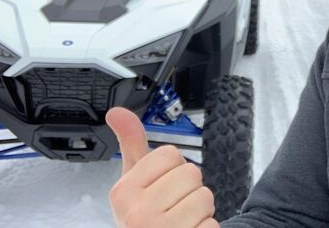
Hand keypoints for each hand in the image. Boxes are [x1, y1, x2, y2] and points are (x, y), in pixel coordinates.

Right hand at [106, 107, 218, 227]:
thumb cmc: (143, 218)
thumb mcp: (133, 183)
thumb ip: (131, 145)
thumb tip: (117, 112)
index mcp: (124, 191)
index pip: (170, 154)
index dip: (172, 169)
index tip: (161, 188)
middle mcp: (137, 213)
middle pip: (191, 173)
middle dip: (189, 190)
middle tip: (173, 207)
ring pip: (205, 197)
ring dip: (200, 211)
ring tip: (182, 221)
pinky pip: (212, 224)